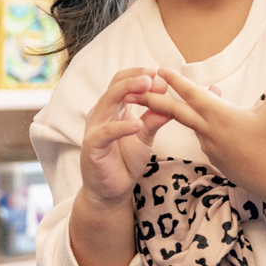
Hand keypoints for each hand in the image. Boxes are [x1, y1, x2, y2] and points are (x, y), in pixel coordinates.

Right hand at [80, 68, 171, 206]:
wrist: (112, 189)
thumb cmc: (126, 160)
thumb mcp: (146, 136)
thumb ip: (155, 118)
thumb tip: (173, 101)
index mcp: (114, 109)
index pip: (123, 81)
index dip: (141, 76)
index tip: (163, 76)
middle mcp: (102, 114)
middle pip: (115, 86)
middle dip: (136, 79)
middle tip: (156, 76)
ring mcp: (95, 128)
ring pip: (107, 102)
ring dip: (128, 92)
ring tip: (148, 88)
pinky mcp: (92, 146)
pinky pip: (106, 132)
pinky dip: (122, 126)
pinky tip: (137, 124)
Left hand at [139, 64, 265, 192]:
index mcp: (221, 116)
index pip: (192, 95)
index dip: (175, 81)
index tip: (159, 70)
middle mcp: (210, 130)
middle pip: (175, 111)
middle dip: (153, 98)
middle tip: (131, 90)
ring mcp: (210, 145)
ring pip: (190, 123)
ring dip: (176, 111)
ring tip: (167, 99)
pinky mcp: (214, 157)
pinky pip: (202, 137)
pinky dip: (198, 126)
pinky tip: (206, 122)